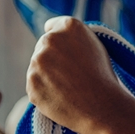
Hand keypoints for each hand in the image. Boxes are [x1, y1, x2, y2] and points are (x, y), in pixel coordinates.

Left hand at [27, 17, 128, 133]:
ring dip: (47, 75)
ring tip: (69, 88)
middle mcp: (50, 40)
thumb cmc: (104, 78)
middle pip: (43, 46)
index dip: (61, 41)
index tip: (67, 51)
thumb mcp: (96, 46)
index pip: (53, 26)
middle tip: (71, 75)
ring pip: (38, 67)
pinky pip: (35, 85)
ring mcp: (37, 62)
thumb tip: (55, 37)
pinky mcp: (31, 83)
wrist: (103, 107)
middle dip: (53, 58)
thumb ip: (74, 39)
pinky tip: (62, 97)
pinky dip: (44, 92)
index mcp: (69, 26)